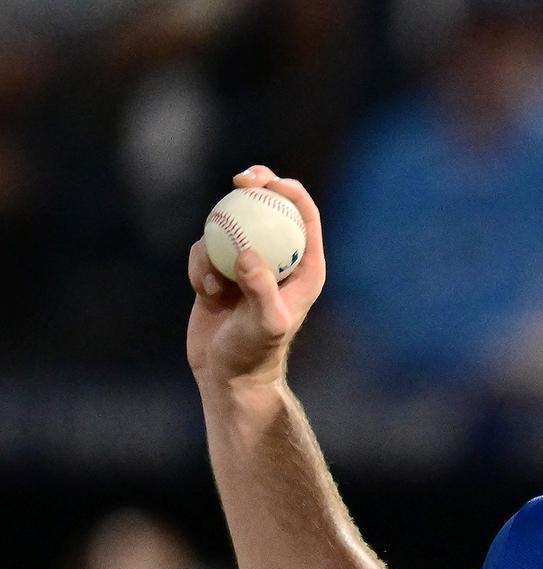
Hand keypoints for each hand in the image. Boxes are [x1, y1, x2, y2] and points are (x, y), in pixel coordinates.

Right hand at [185, 165, 326, 391]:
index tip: (265, 181)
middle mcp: (279, 261)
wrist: (228, 375)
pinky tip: (204, 293)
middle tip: (239, 180)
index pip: (304, 215)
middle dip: (256, 187)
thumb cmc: (255, 353)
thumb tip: (247, 252)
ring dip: (215, 246)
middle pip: (269, 208)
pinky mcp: (220, 272)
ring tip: (215, 285)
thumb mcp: (264, 323)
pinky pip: (204, 250)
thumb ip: (260, 288)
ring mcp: (248, 265)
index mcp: (304, 267)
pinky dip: (199, 267)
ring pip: (229, 227)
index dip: (289, 189)